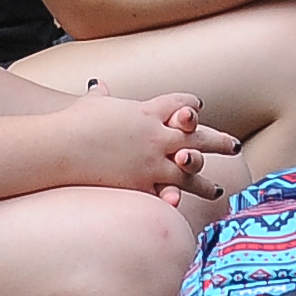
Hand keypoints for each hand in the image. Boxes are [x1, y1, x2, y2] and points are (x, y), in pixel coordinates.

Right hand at [60, 87, 233, 194]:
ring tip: (218, 190)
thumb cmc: (73, 123)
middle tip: (235, 146)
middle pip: (197, 136)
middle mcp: (157, 136)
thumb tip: (95, 85)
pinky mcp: (141, 184)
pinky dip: (179, 201)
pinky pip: (166, 194)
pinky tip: (189, 209)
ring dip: (204, 181)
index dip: (190, 106)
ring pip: (189, 170)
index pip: (180, 104)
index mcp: (148, 111)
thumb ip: (98, 96)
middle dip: (218, 141)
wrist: (60, 147)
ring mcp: (151, 161)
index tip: (197, 110)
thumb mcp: (91, 104)